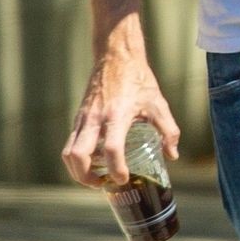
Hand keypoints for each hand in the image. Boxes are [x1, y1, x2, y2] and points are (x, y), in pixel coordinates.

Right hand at [62, 51, 180, 187]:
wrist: (116, 57)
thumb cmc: (138, 80)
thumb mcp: (158, 104)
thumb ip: (168, 131)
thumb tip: (172, 154)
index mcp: (116, 116)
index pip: (111, 149)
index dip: (116, 169)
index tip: (123, 179)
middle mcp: (95, 119)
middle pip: (77, 156)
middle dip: (86, 177)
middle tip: (103, 184)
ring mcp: (83, 118)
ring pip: (68, 152)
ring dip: (77, 171)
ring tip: (95, 178)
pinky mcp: (79, 117)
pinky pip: (70, 143)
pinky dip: (77, 158)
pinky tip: (94, 162)